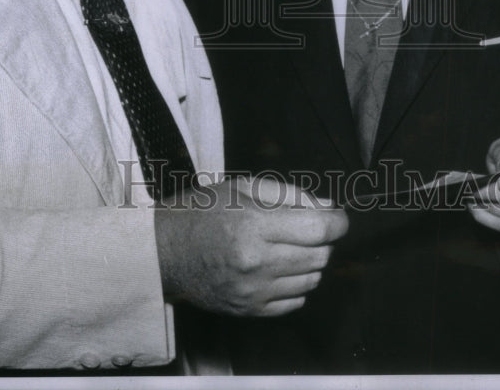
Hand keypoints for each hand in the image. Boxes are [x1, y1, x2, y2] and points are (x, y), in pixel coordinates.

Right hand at [154, 175, 348, 316]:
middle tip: (307, 228)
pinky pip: (295, 302)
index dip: (337, 222)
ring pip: (312, 280)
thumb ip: (290, 195)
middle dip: (322, 240)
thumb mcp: (243, 187)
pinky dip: (296, 285)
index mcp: (253, 225)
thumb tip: (328, 209)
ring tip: (289, 247)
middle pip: (320, 256)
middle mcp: (256, 263)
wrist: (162, 252)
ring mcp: (253, 292)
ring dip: (311, 262)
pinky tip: (279, 268)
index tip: (337, 217)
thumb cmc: (201, 211)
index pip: (319, 229)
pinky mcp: (249, 311)